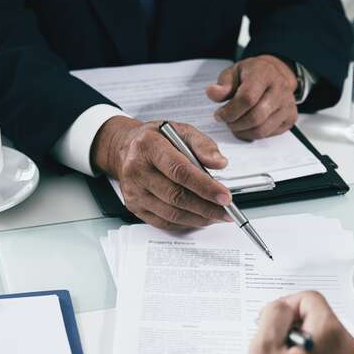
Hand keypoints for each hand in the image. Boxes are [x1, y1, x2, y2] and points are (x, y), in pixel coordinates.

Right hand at [92, 116, 231, 230]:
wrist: (127, 149)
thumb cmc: (156, 140)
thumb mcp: (181, 131)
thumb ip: (203, 145)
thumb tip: (219, 163)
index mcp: (148, 146)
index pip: (180, 171)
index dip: (205, 187)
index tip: (225, 196)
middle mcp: (136, 170)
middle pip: (176, 196)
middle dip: (206, 207)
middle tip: (226, 210)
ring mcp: (133, 191)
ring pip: (171, 213)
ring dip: (199, 217)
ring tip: (217, 215)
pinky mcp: (134, 207)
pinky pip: (164, 221)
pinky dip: (186, 223)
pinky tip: (200, 218)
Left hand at [206, 55, 298, 140]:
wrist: (274, 75)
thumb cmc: (251, 74)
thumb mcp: (234, 72)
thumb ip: (223, 84)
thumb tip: (212, 93)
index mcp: (264, 73)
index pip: (247, 98)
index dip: (230, 111)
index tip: (219, 115)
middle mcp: (280, 88)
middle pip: (255, 117)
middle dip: (235, 124)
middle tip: (227, 122)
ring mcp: (288, 104)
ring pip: (262, 130)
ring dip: (243, 132)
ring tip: (235, 125)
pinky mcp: (290, 117)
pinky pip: (269, 134)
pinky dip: (254, 134)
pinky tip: (247, 126)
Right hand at [242, 291, 353, 353]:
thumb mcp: (263, 348)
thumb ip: (273, 314)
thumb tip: (283, 308)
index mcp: (332, 334)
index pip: (309, 298)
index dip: (284, 307)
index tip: (269, 326)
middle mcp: (346, 347)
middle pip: (315, 317)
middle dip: (290, 328)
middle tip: (272, 353)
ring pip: (317, 337)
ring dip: (295, 345)